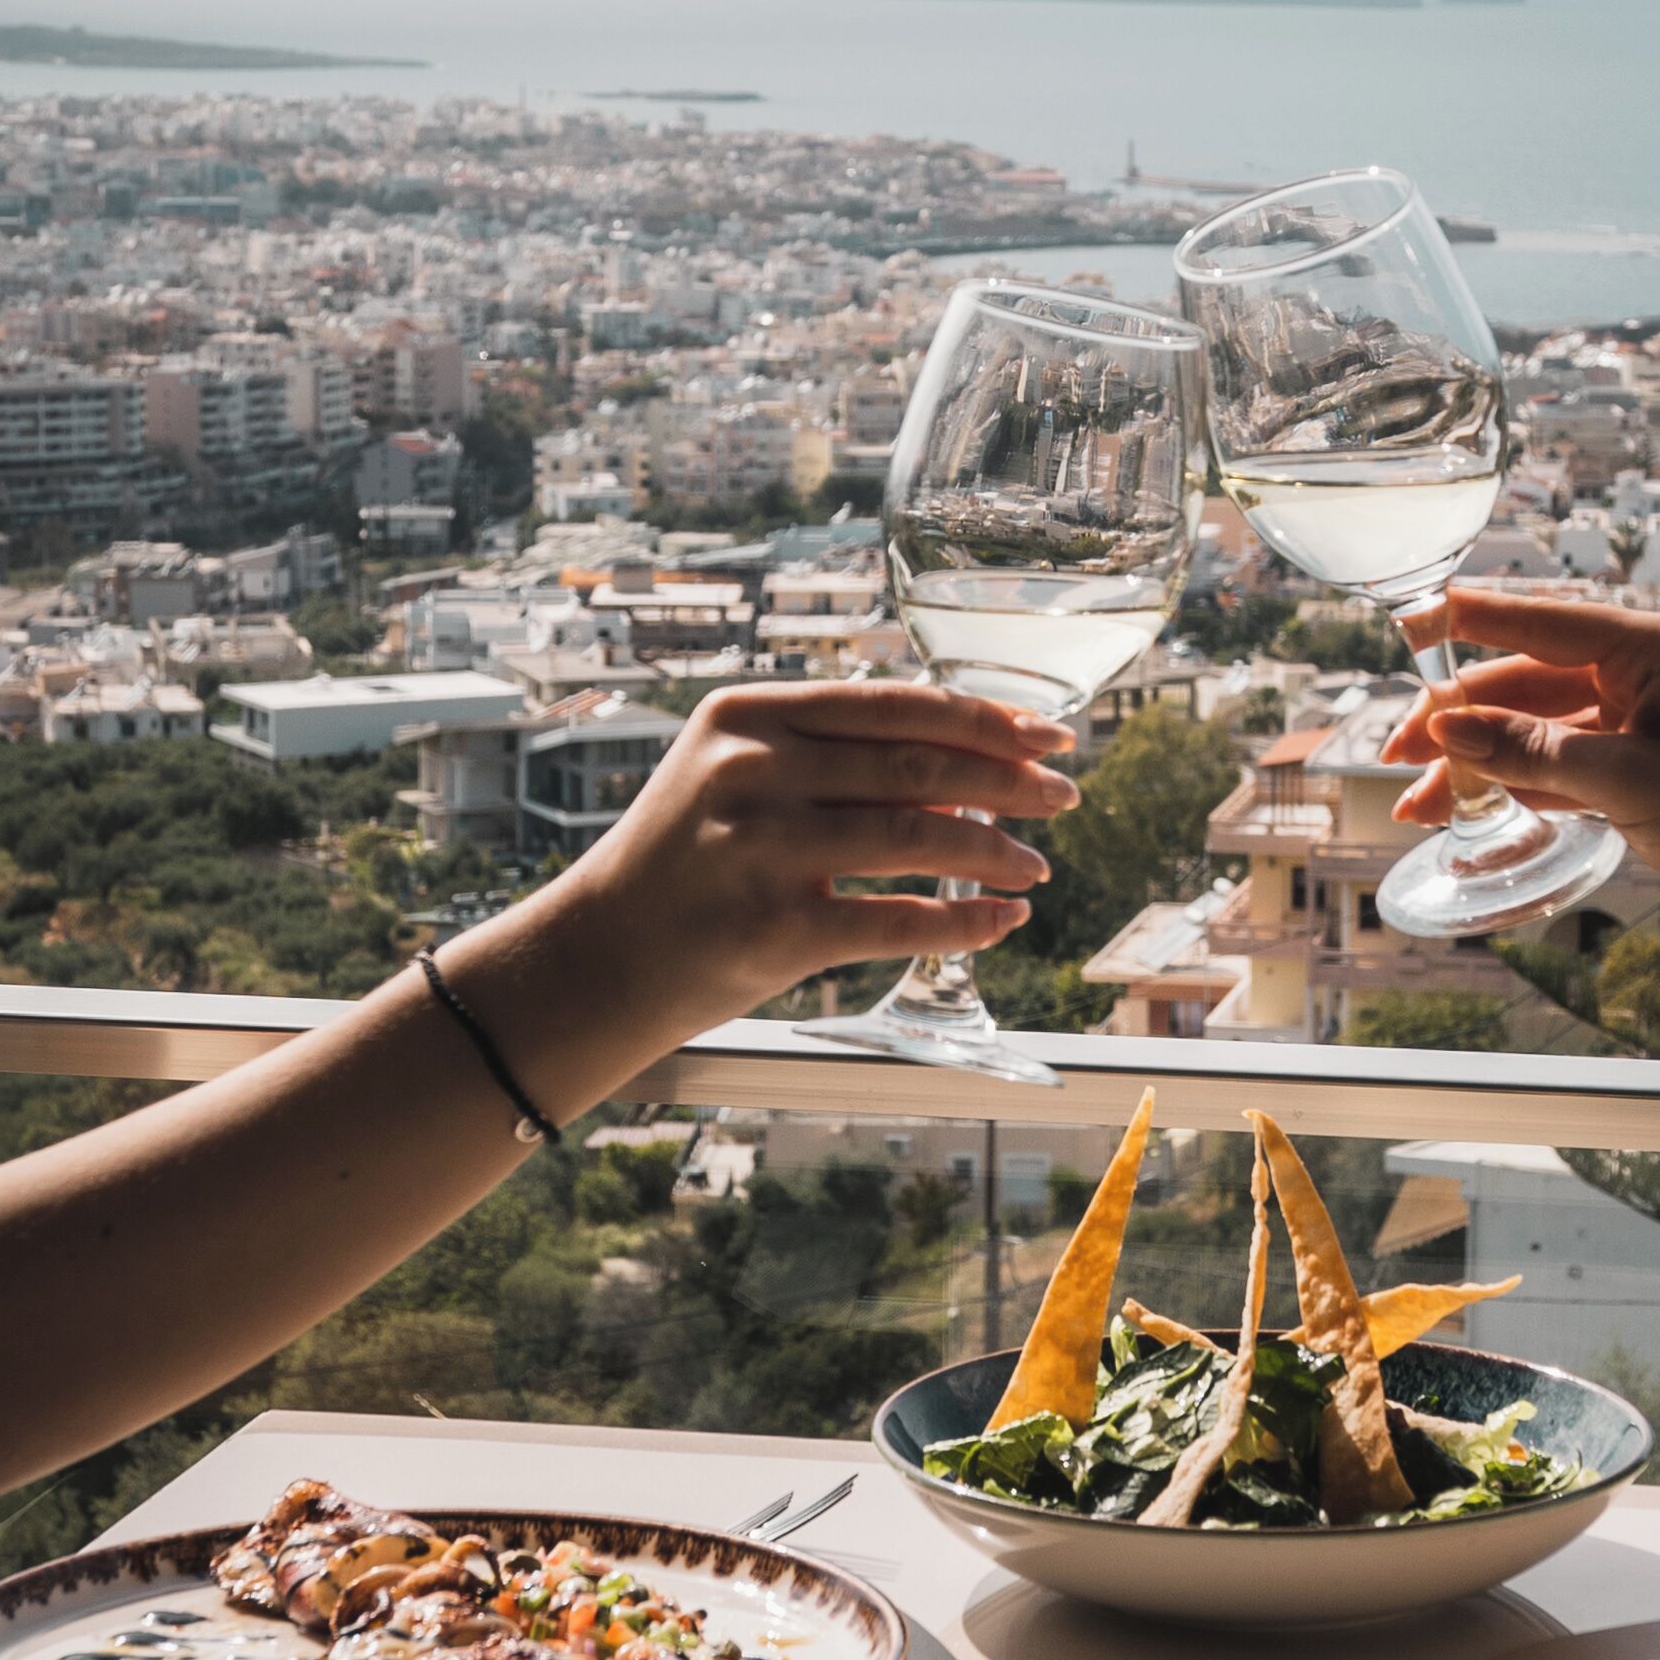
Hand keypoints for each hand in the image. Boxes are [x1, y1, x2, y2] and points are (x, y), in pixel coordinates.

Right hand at [492, 680, 1078, 1060]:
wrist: (593, 956)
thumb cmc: (683, 860)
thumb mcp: (736, 777)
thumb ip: (833, 758)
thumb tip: (969, 769)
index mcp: (748, 715)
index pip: (895, 704)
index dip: (986, 718)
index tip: (1049, 733)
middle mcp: (753, 770)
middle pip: (918, 764)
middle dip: (1011, 780)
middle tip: (1066, 796)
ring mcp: (761, 849)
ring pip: (919, 836)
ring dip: (995, 851)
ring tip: (1036, 866)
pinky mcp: (773, 929)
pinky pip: (897, 921)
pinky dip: (963, 921)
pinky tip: (1003, 921)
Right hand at [1379, 589, 1659, 936]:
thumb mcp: (1630, 783)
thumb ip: (1533, 752)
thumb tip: (1447, 727)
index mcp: (1656, 648)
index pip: (1545, 621)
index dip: (1471, 619)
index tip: (1410, 617)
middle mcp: (1642, 674)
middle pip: (1525, 681)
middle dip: (1457, 717)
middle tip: (1393, 750)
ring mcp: (1634, 723)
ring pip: (1529, 730)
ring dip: (1472, 761)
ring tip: (1412, 800)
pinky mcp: (1630, 771)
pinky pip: (1550, 766)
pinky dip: (1505, 785)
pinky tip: (1456, 806)